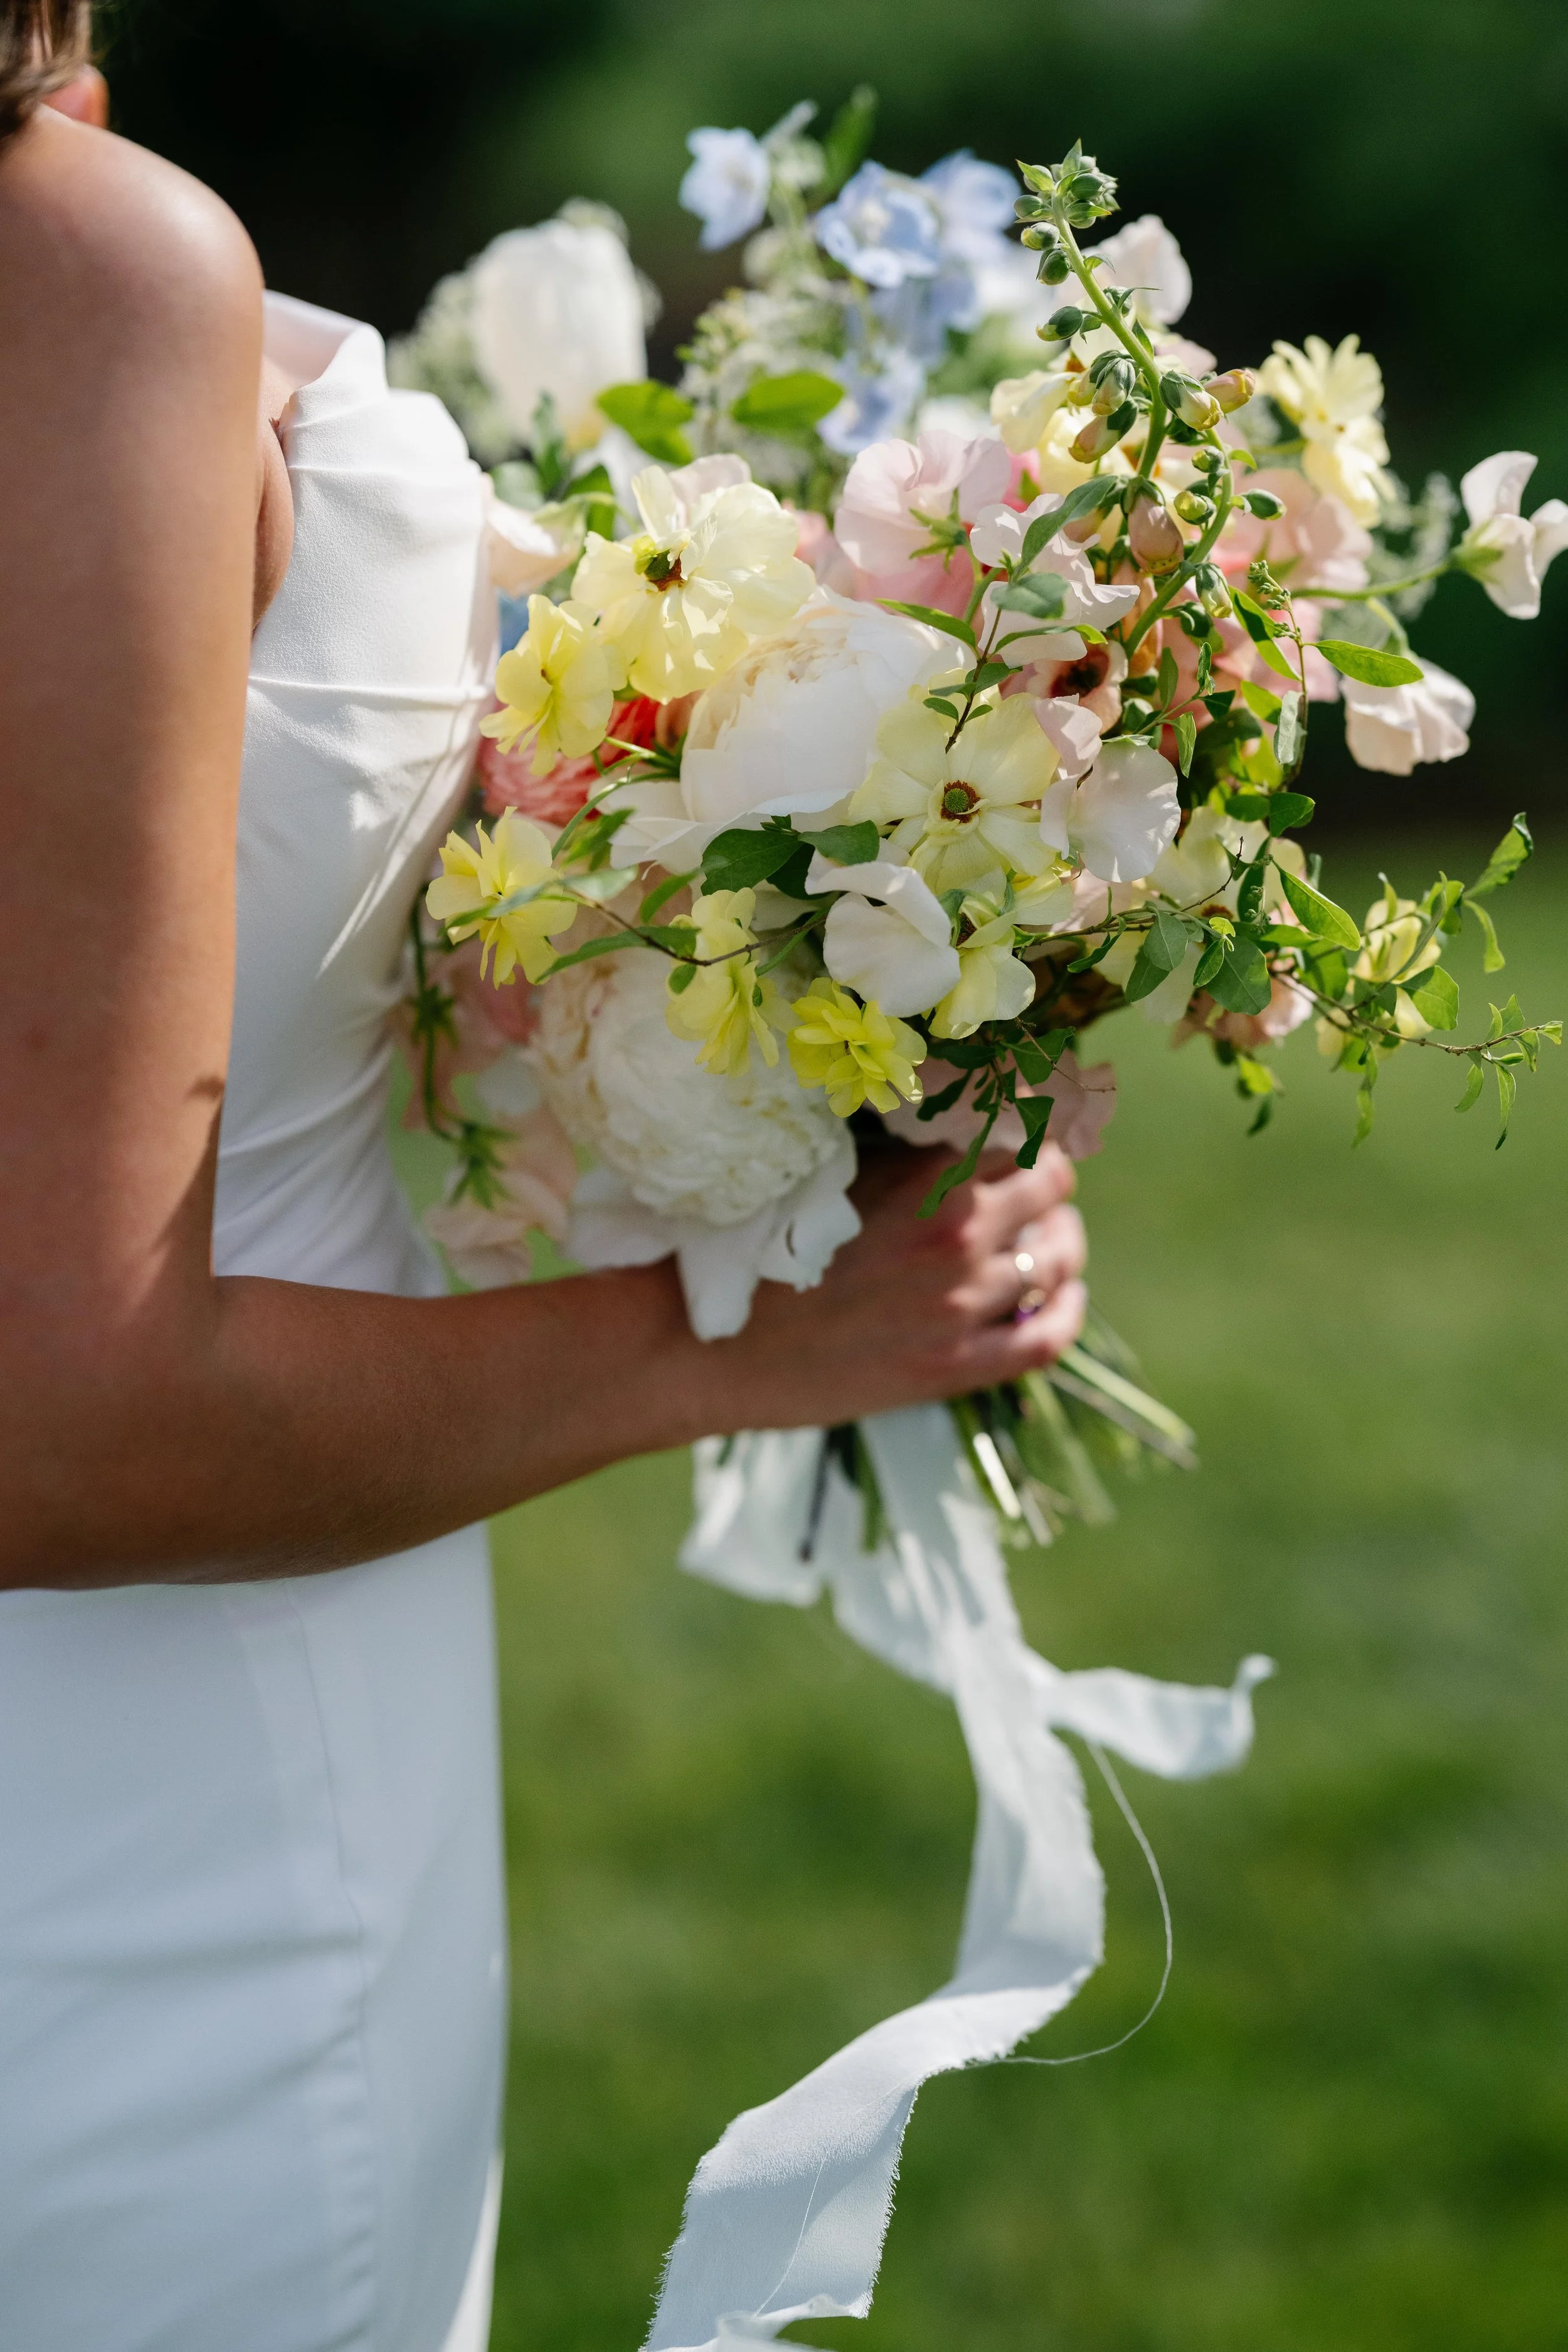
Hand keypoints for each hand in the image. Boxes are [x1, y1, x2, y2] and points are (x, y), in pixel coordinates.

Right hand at [703, 1142, 1086, 1433]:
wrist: (700, 1344)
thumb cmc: (749, 1246)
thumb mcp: (828, 1170)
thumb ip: (899, 1149)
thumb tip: (955, 1117)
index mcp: (922, 1175)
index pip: (1022, 1126)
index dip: (1031, 1119)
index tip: (1025, 1122)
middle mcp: (956, 1235)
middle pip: (1052, 1185)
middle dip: (1048, 1176)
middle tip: (1033, 1181)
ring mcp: (959, 1305)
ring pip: (1057, 1258)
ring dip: (1060, 1239)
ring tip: (1047, 1236)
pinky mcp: (952, 1369)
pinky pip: (1047, 1339)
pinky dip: (1068, 1311)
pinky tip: (1062, 1298)